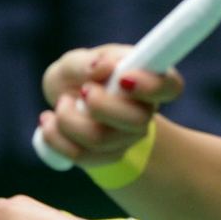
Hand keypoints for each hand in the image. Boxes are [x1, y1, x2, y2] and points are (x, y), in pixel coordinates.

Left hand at [38, 44, 184, 166]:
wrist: (66, 103)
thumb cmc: (78, 75)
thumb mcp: (74, 61)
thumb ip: (84, 61)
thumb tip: (98, 68)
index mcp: (147, 78)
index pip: (170, 86)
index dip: (152, 86)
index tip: (123, 79)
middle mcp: (144, 111)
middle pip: (136, 120)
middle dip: (101, 105)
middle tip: (83, 91)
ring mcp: (127, 138)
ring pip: (100, 139)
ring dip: (68, 119)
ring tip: (61, 104)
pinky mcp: (105, 158)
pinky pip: (79, 156)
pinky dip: (55, 137)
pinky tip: (49, 122)